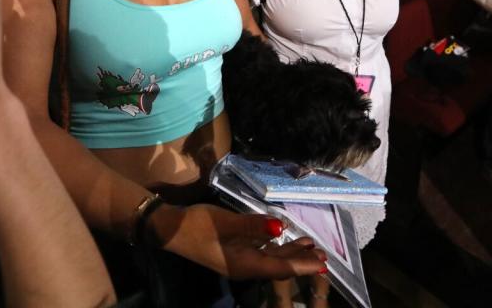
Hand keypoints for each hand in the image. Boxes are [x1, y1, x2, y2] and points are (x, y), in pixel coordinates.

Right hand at [155, 204, 326, 279]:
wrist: (168, 228)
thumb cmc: (196, 225)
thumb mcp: (225, 223)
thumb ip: (252, 225)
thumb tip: (279, 227)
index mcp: (243, 264)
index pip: (279, 268)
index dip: (302, 265)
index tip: (322, 265)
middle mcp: (243, 265)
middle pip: (278, 265)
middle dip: (300, 260)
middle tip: (324, 255)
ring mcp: (237, 258)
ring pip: (270, 257)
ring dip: (290, 252)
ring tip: (310, 244)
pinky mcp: (232, 250)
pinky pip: (261, 250)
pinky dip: (275, 245)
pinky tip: (282, 236)